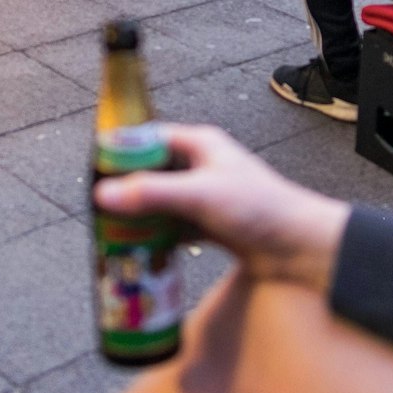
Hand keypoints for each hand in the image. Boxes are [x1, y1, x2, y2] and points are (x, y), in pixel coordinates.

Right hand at [95, 124, 350, 291]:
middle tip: (98, 212)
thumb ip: (152, 194)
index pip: (148, 139)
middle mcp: (200, 166)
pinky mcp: (210, 223)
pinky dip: (158, 239)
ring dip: (141, 219)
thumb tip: (103, 194)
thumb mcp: (200, 196)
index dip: (120, 153)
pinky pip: (174, 227)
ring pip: (160, 203)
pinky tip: (141, 253)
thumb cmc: (260, 209)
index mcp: (200, 144)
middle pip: (150, 173)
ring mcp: (205, 196)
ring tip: (113, 235)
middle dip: (126, 193)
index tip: (93, 173)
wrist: (299, 246)